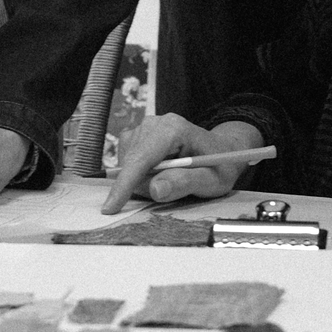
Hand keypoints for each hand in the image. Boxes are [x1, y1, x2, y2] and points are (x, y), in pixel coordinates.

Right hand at [101, 114, 263, 214]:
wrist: (221, 150)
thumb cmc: (219, 165)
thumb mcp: (211, 181)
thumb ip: (185, 183)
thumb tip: (155, 189)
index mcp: (174, 129)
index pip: (141, 159)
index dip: (124, 184)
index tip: (110, 207)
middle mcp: (155, 124)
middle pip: (132, 164)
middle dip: (143, 186)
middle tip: (172, 190)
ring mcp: (144, 128)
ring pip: (128, 165)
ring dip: (143, 181)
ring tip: (170, 180)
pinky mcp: (137, 136)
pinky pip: (128, 162)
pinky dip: (140, 175)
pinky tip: (159, 174)